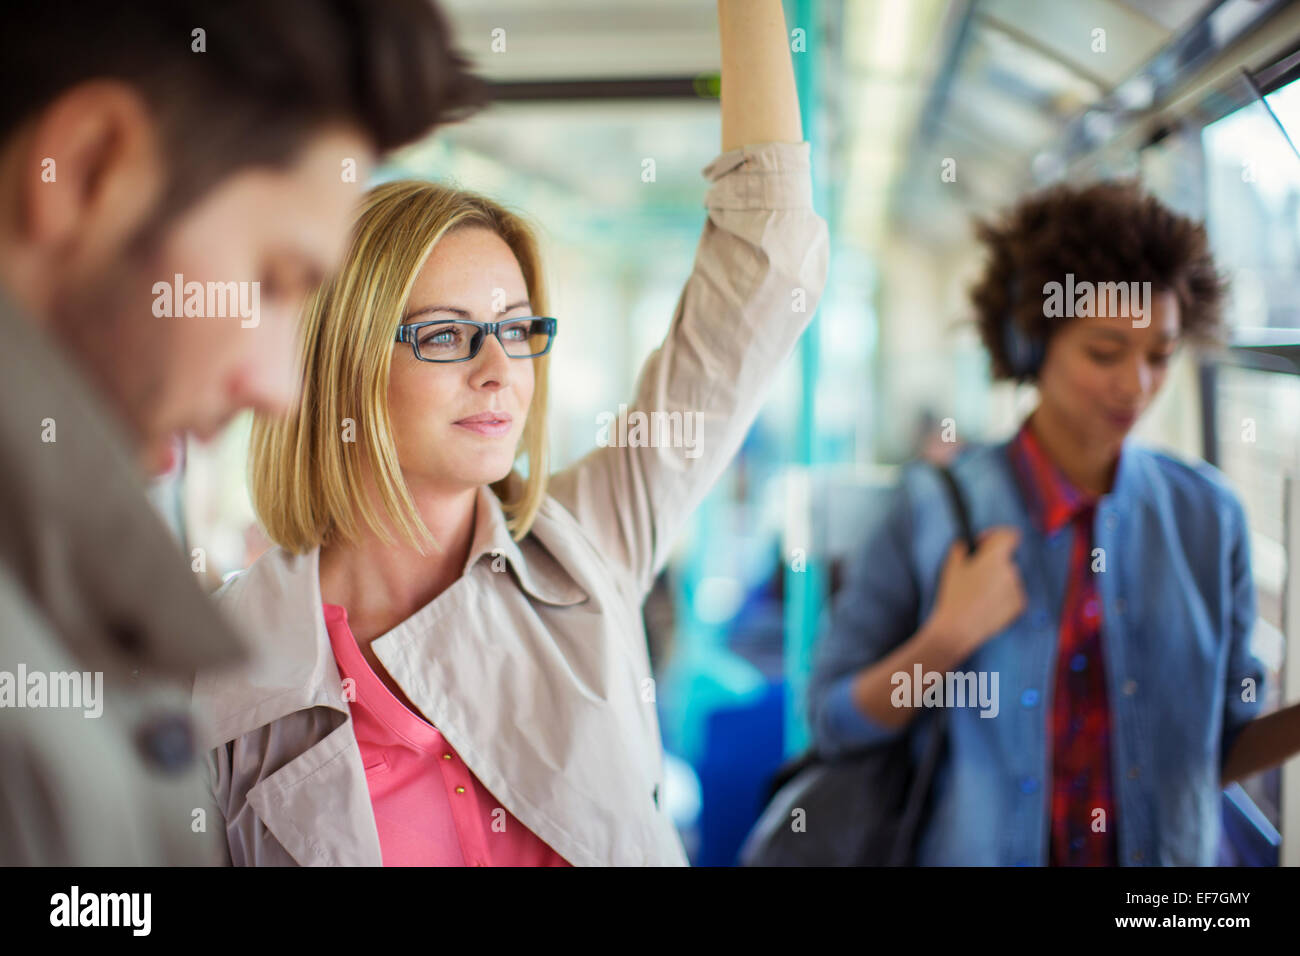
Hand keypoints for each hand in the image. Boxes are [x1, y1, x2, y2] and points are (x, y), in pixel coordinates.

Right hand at [925, 527, 1026, 660]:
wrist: (959, 628)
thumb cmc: (954, 596)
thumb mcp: (951, 567)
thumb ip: (960, 548)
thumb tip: (965, 544)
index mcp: (996, 557)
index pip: (1010, 535)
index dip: (996, 535)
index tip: (983, 544)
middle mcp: (1012, 571)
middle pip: (1006, 558)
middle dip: (992, 562)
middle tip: (974, 572)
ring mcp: (1018, 589)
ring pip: (1009, 577)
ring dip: (997, 580)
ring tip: (978, 593)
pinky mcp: (1020, 605)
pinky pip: (1013, 593)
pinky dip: (1002, 595)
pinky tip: (986, 604)